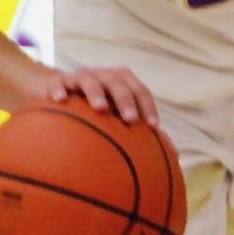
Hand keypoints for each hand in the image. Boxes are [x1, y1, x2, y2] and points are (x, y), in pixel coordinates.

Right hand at [40, 65, 158, 126]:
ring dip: (97, 92)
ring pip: (90, 80)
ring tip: (100, 109)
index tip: (153, 127)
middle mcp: (103, 76)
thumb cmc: (98, 109)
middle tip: (131, 119)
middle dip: (126, 99)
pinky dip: (59, 89)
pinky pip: (59, 83)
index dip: (148, 106)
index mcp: (121, 83)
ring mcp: (80, 77)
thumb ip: (144, 134)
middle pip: (118, 82)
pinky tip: (59, 100)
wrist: (62, 91)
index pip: (140, 91)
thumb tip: (175, 158)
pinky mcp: (59, 81)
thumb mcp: (119, 118)